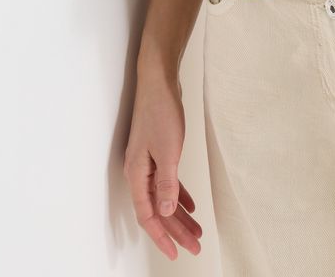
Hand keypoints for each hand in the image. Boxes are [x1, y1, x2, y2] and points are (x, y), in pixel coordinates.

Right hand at [124, 71, 202, 259]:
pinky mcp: (158, 153)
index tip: (176, 252)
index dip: (162, 236)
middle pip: (158, 210)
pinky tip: (191, 206)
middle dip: (176, 230)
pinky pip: (167, 183)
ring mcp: (148, 163)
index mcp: (137, 174)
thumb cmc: (160, 111)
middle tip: (194, 246)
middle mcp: (139, 172)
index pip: (148, 215)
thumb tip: (165, 212)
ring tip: (196, 232)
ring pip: (163, 198)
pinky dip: (179, 196)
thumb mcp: (167, 150)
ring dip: (179, 216)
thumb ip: (166, 184)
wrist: (158, 81)